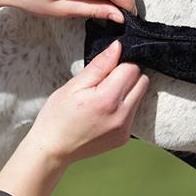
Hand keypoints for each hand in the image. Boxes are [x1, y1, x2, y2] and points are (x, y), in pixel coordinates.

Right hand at [22, 40, 147, 166]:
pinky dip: (124, 107)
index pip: (132, 68)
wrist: (53, 149)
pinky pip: (134, 112)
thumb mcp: (73, 86)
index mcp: (107, 99)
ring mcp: (125, 129)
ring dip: (127, 91)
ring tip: (102, 98)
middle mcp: (121, 115)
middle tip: (104, 82)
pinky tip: (104, 111)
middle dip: (127, 76)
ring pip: (140, 96)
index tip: (104, 70)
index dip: (119, 64)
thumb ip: (99, 65)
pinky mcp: (124, 138)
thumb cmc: (58, 115)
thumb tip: (118, 47)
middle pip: (142, 81)